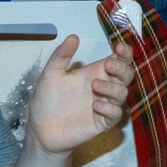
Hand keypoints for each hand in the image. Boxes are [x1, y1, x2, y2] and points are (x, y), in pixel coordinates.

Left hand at [22, 37, 132, 155]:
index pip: (118, 60)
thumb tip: (73, 36)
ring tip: (94, 85)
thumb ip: (61, 56)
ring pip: (123, 93)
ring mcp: (105, 105)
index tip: (119, 47)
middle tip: (108, 65)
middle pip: (126, 74)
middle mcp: (104, 87)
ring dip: (113, 87)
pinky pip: (115, 114)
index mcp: (95, 73)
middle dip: (122, 67)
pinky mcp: (103, 122)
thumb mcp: (50, 74)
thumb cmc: (46, 101)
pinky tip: (95, 106)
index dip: (124, 52)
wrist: (40, 130)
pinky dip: (110, 109)